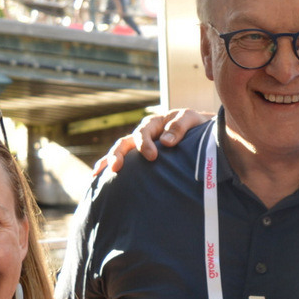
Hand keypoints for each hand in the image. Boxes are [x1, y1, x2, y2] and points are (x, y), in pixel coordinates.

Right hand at [91, 109, 211, 174]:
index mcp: (153, 123)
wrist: (200, 133)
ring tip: (98, 174)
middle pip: (124, 143)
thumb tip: (165, 142)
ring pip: (119, 153)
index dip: (145, 144)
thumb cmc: (196, 124)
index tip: (152, 156)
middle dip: (118, 154)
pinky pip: (124, 163)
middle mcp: (143, 134)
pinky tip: (98, 179)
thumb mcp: (191, 119)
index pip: (143, 132)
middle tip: (116, 168)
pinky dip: (109, 168)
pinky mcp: (140, 159)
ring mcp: (139, 147)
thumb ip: (179, 126)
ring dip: (108, 162)